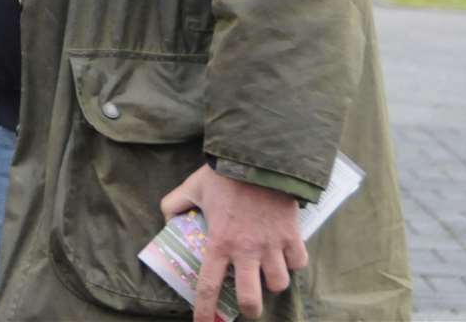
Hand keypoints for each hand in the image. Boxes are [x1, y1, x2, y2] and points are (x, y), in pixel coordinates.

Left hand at [160, 164, 307, 321]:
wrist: (259, 157)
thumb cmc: (224, 174)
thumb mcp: (191, 187)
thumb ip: (174, 204)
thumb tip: (167, 220)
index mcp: (218, 242)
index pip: (208, 287)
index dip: (205, 311)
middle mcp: (246, 250)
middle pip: (250, 298)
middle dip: (249, 309)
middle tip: (247, 305)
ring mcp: (272, 245)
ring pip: (279, 284)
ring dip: (272, 284)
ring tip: (266, 275)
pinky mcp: (292, 236)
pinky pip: (299, 263)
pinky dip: (293, 264)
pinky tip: (285, 256)